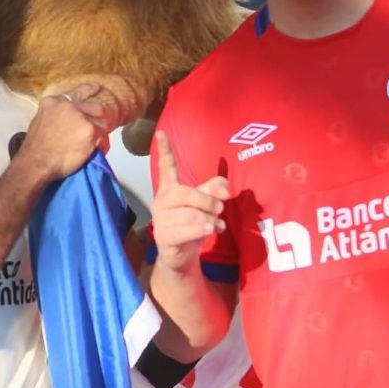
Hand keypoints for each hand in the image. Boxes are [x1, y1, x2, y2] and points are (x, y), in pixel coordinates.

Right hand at [19, 84, 104, 180]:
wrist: (36, 162)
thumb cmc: (35, 148)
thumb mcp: (40, 121)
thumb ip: (55, 114)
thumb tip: (66, 119)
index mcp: (54, 102)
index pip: (77, 93)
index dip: (89, 90)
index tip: (97, 88)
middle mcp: (69, 106)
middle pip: (95, 107)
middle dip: (99, 116)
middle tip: (101, 126)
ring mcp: (82, 118)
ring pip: (101, 123)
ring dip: (99, 132)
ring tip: (93, 143)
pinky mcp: (91, 131)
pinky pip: (103, 137)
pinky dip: (101, 145)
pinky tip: (95, 150)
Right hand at [151, 131, 229, 272]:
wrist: (181, 255)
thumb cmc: (192, 224)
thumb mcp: (205, 204)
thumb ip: (215, 190)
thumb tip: (227, 188)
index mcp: (170, 188)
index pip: (166, 167)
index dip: (165, 150)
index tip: (161, 132)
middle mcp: (162, 201)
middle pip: (186, 193)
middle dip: (208, 201)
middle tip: (220, 210)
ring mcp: (160, 220)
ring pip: (191, 214)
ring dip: (210, 221)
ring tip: (216, 226)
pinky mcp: (163, 237)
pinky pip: (186, 230)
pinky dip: (202, 230)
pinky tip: (210, 231)